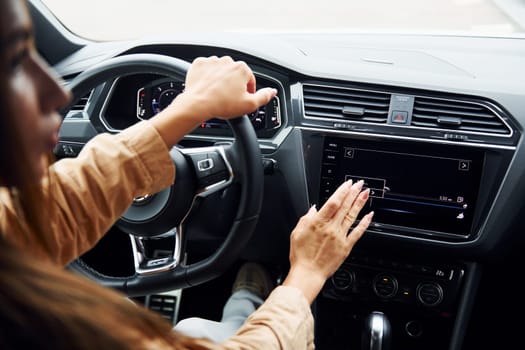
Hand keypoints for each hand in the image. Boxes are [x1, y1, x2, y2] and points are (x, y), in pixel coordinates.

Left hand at [181, 56, 276, 120]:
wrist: (197, 104)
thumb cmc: (222, 104)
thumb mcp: (249, 105)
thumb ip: (264, 97)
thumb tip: (272, 91)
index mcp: (242, 69)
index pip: (249, 80)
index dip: (247, 92)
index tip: (241, 100)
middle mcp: (228, 61)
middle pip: (234, 74)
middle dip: (233, 85)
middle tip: (228, 99)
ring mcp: (212, 61)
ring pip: (220, 71)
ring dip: (220, 80)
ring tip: (216, 94)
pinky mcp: (199, 64)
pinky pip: (206, 70)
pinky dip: (207, 77)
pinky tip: (207, 87)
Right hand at [282, 180, 372, 303]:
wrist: (308, 273)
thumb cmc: (300, 256)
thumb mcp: (296, 233)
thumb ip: (305, 219)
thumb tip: (313, 209)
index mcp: (318, 223)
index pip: (333, 202)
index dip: (342, 191)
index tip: (348, 184)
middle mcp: (331, 228)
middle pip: (345, 206)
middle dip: (353, 193)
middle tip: (360, 184)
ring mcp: (340, 237)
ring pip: (352, 216)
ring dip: (360, 203)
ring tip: (366, 193)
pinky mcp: (346, 247)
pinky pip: (357, 232)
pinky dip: (364, 223)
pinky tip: (369, 215)